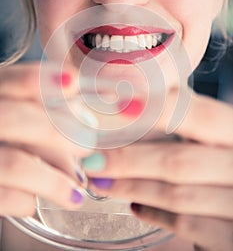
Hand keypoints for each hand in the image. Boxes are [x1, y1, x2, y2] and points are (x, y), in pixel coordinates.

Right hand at [0, 62, 89, 216]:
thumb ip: (43, 111)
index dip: (39, 80)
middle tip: (86, 147)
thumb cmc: (9, 137)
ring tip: (76, 193)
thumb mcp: (18, 116)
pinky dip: (28, 200)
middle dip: (58, 133)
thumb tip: (83, 116)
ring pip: (15, 164)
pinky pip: (5, 196)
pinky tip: (36, 199)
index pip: (9, 81)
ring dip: (54, 181)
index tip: (72, 82)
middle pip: (16, 120)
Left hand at [82, 89, 232, 250]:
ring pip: (177, 196)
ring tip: (100, 181)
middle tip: (90, 158)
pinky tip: (135, 206)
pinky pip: (188, 227)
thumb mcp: (216, 138)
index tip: (111, 109)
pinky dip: (155, 215)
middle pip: (180, 161)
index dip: (153, 109)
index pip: (199, 114)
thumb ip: (190, 125)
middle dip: (128, 160)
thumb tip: (134, 107)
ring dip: (131, 187)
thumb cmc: (224, 166)